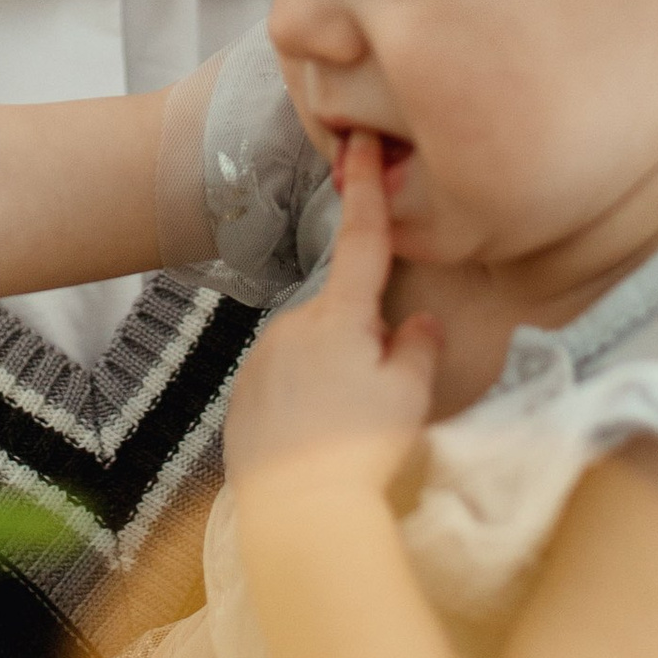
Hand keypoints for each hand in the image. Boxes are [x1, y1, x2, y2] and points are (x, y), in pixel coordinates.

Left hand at [221, 130, 438, 499]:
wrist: (297, 515)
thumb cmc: (362, 453)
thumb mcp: (409, 398)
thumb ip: (415, 349)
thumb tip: (416, 322)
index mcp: (339, 317)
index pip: (362, 239)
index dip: (366, 188)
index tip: (360, 143)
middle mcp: (292, 326)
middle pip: (340, 317)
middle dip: (361, 344)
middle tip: (378, 403)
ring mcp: (260, 361)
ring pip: (310, 353)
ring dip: (330, 377)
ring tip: (345, 435)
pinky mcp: (240, 396)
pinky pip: (282, 386)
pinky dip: (302, 405)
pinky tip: (316, 444)